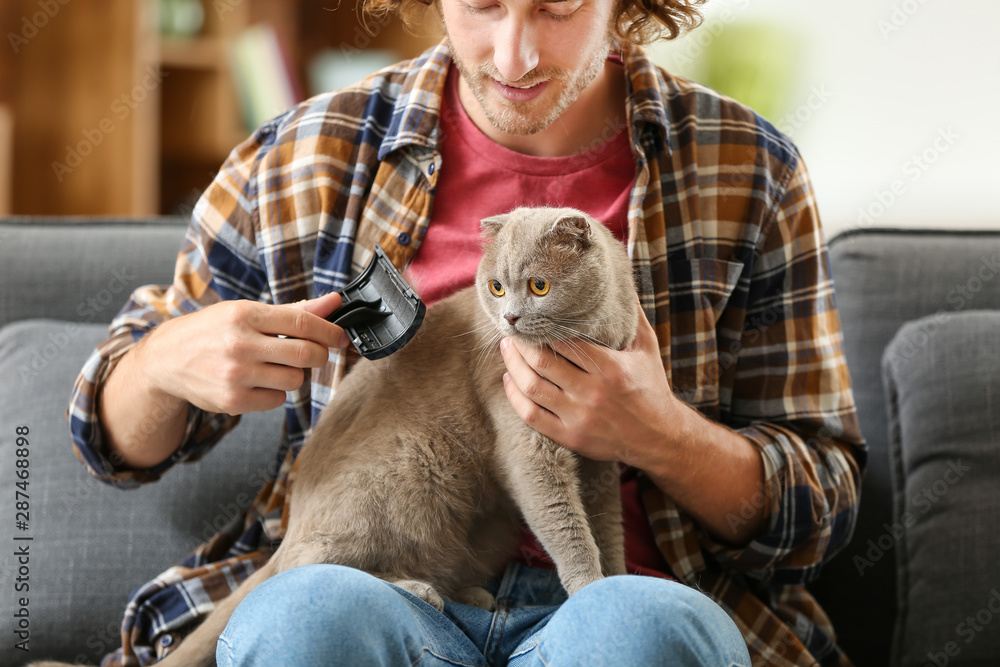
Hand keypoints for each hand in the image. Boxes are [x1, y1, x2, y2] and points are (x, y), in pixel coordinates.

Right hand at [142, 292, 348, 415]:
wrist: (165, 359)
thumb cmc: (213, 331)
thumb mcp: (247, 312)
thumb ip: (293, 311)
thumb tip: (334, 302)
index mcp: (245, 315)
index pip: (303, 323)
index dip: (330, 331)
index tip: (340, 337)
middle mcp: (240, 344)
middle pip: (306, 355)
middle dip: (318, 355)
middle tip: (312, 353)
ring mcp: (235, 375)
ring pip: (294, 380)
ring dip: (293, 374)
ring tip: (273, 365)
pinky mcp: (232, 401)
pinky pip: (276, 400)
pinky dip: (274, 392)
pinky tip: (256, 381)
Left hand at [499, 300, 675, 469]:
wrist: (660, 437)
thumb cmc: (651, 387)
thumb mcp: (647, 348)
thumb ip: (632, 315)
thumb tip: (621, 284)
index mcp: (610, 368)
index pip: (564, 342)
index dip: (542, 328)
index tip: (531, 317)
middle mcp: (592, 393)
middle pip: (542, 362)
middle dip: (521, 344)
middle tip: (513, 331)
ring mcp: (579, 417)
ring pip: (532, 387)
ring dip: (513, 366)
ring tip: (508, 350)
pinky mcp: (570, 437)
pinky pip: (531, 416)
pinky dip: (515, 396)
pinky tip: (510, 381)